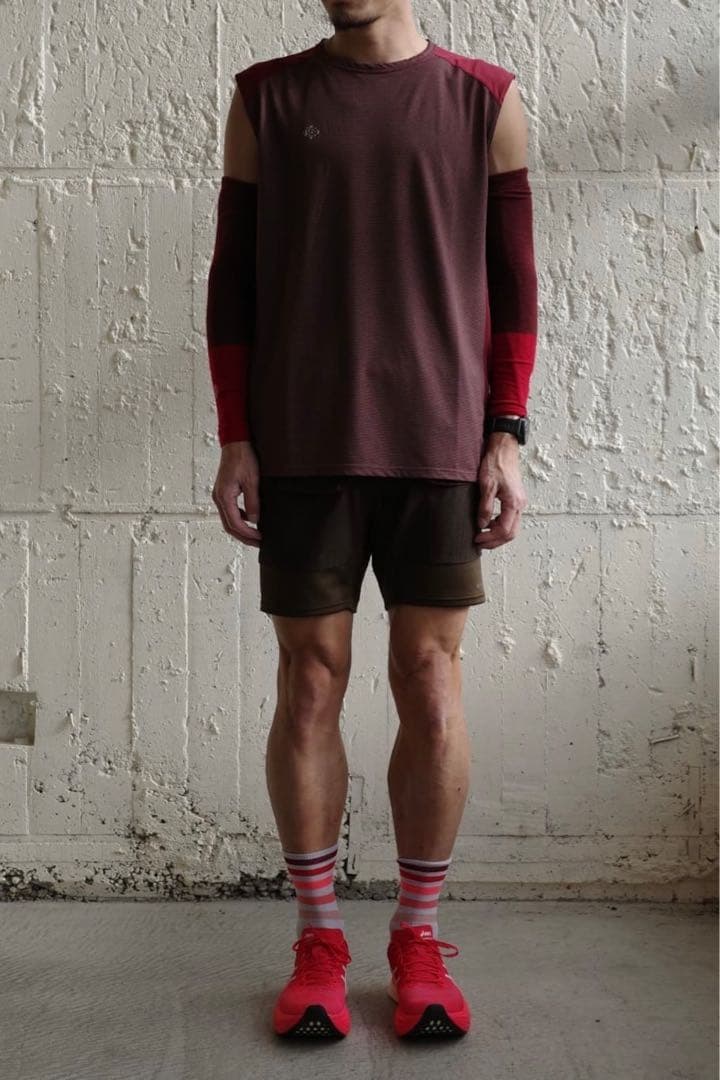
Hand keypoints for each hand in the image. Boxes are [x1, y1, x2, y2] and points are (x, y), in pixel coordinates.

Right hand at [212, 441, 261, 546]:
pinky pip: (230, 511)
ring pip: (229, 520)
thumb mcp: (252, 481)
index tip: (260, 539)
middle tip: (258, 543)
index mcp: (224, 497)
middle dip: (244, 537)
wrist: (235, 443)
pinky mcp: (224, 492)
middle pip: (229, 526)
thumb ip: (253, 502)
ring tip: (256, 535)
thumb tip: (254, 520)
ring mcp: (220, 495)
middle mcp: (219, 498)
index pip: (235, 523)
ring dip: (241, 529)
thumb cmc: (243, 457)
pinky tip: (251, 519)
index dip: (248, 534)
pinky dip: (240, 519)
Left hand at [474, 432, 527, 548]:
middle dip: (495, 541)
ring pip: (512, 528)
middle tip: (479, 543)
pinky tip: (488, 524)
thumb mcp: (486, 485)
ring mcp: (519, 503)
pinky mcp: (516, 500)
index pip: (504, 530)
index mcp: (514, 503)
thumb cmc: (496, 463)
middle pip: (511, 533)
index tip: (477, 539)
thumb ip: (485, 507)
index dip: (490, 539)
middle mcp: (520, 505)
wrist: (504, 449)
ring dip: (498, 535)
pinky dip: (500, 526)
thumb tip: (482, 525)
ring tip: (482, 535)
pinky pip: (511, 519)